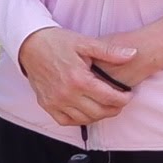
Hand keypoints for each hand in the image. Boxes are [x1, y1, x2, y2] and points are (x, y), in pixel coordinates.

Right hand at [17, 28, 140, 129]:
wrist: (30, 45)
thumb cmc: (58, 42)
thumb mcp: (85, 43)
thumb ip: (110, 51)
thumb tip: (133, 54)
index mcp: (79, 79)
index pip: (109, 98)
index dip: (124, 99)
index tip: (129, 95)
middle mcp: (66, 94)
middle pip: (99, 112)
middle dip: (114, 109)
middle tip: (120, 102)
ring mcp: (55, 102)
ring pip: (85, 119)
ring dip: (99, 115)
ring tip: (106, 106)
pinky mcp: (46, 105)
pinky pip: (66, 121)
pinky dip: (80, 119)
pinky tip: (87, 111)